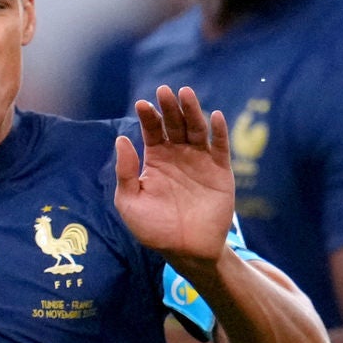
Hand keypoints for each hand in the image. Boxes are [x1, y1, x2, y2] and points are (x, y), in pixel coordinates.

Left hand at [115, 87, 236, 264]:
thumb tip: (121, 138)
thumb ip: (125, 172)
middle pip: (175, 124)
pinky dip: (219, 131)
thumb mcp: (129, 203)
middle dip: (170, 107)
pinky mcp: (220, 172)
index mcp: (156, 158)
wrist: (186, 251)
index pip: (152, 130)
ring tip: (186, 94)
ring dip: (192, 111)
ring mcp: (200, 161)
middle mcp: (178, 155)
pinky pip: (221, 147)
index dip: (148, 116)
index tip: (142, 105)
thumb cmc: (154, 229)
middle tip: (164, 91)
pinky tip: (216, 116)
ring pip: (197, 129)